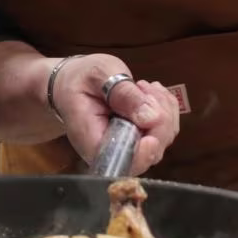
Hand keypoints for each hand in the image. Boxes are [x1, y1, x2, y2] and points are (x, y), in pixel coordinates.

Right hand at [52, 54, 180, 175]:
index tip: (153, 124)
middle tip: (143, 88)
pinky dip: (166, 107)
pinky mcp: (140, 139)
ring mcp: (128, 147)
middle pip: (150, 153)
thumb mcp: (98, 74)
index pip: (122, 164)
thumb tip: (150, 117)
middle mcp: (112, 152)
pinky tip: (149, 91)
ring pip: (162, 140)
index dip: (144, 152)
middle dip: (159, 119)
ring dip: (163, 109)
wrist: (72, 82)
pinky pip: (165, 130)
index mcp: (92, 141)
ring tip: (142, 86)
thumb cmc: (79, 77)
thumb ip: (122, 93)